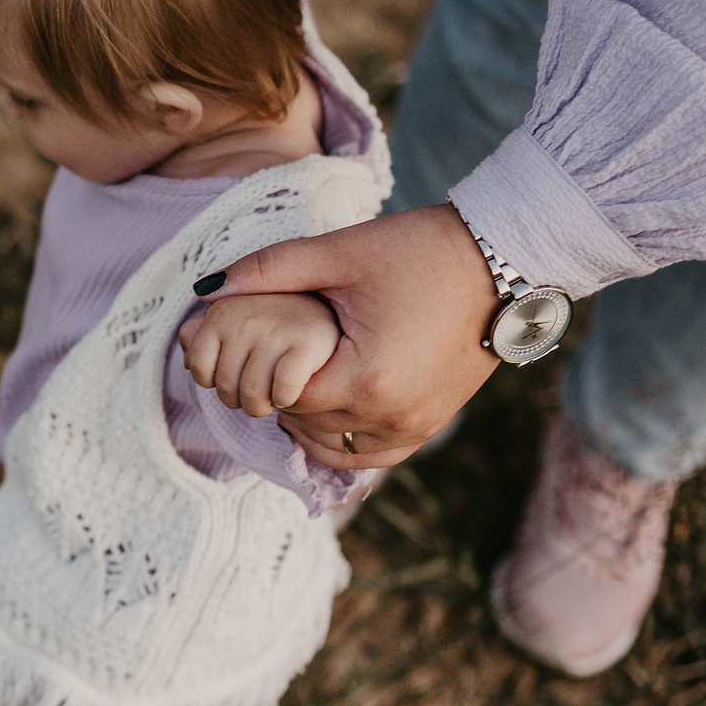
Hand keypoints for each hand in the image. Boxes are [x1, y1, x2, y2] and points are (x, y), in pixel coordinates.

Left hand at [192, 204, 500, 467]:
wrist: (502, 260)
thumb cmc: (420, 250)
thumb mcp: (339, 252)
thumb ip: (267, 271)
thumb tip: (203, 292)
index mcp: (365, 378)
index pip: (281, 396)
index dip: (259, 371)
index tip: (258, 341)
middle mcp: (391, 417)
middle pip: (302, 424)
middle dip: (279, 393)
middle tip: (271, 356)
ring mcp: (414, 428)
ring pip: (330, 448)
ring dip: (307, 419)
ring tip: (303, 374)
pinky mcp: (428, 427)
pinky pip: (369, 456)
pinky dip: (341, 439)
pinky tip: (328, 405)